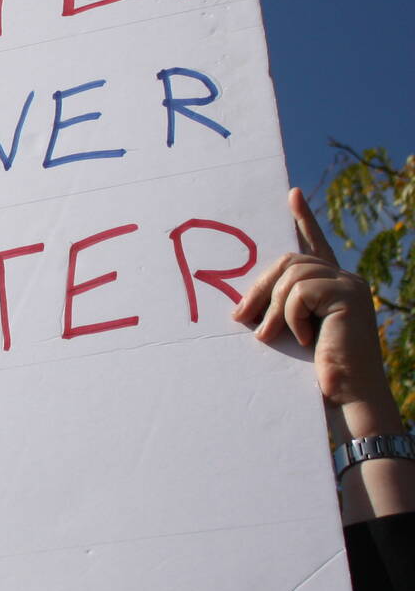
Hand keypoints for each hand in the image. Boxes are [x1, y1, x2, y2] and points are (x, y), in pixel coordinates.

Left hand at [232, 189, 394, 413]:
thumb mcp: (289, 331)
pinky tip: (304, 338)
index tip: (291, 195)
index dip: (304, 219)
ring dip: (272, 309)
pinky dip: (290, 316)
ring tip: (270, 337)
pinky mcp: (349, 295)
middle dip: (259, 287)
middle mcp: (345, 279)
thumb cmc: (313, 370)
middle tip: (239, 317)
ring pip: (291, 276)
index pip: (315, 245)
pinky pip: (300, 292)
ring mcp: (350, 285)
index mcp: (332, 285)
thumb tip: (239, 306)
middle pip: (289, 261)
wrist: (346, 395)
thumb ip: (277, 308)